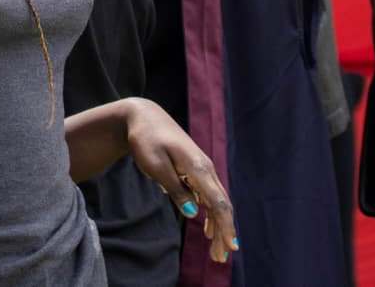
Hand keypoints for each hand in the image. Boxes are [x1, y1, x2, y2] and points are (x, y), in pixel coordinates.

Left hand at [120, 99, 236, 264]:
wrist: (144, 117)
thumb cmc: (146, 140)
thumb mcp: (156, 166)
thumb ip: (175, 189)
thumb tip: (193, 212)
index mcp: (198, 167)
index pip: (218, 202)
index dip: (226, 225)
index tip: (230, 246)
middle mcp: (205, 169)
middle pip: (221, 205)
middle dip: (224, 232)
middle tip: (220, 257)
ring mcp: (202, 169)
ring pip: (216, 202)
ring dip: (218, 226)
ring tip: (216, 250)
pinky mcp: (195, 170)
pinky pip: (208, 196)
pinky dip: (210, 214)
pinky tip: (208, 229)